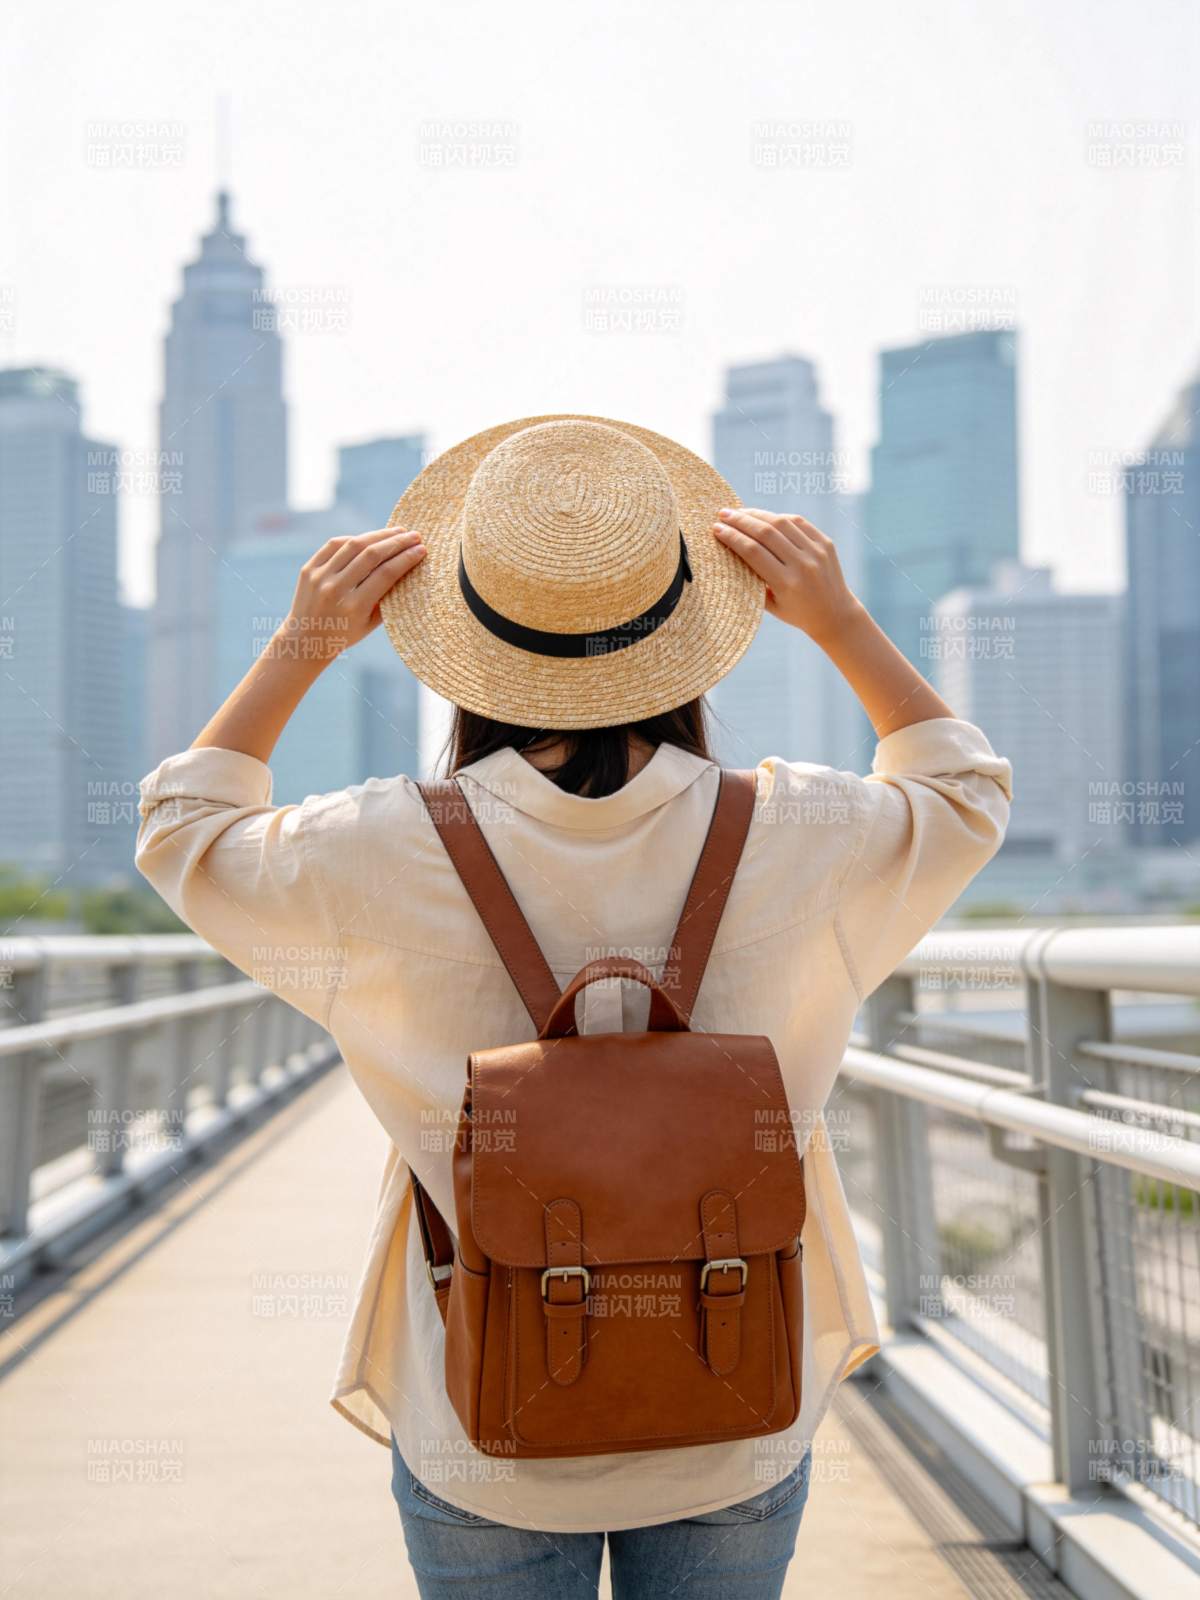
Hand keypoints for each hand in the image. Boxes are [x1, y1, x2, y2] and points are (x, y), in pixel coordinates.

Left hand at [282, 526, 425, 660]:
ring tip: (396, 532)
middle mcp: (335, 589)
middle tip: (414, 535)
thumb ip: (387, 598)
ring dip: (378, 535)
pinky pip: (334, 545)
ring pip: (353, 544)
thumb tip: (408, 568)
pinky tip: (370, 537)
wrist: (304, 640)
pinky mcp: (308, 569)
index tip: (422, 550)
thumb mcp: (370, 624)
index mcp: (354, 607)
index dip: (406, 559)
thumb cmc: (344, 634)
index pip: (386, 574)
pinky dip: (354, 539)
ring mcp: (319, 577)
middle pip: (371, 555)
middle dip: (396, 542)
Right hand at [713, 507, 862, 644]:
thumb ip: (752, 580)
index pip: (753, 551)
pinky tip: (765, 517)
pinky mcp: (826, 543)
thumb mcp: (771, 605)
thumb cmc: (797, 613)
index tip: (716, 529)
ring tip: (741, 512)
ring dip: (757, 514)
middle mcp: (803, 565)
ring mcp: (817, 552)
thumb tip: (731, 550)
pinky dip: (779, 518)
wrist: (836, 615)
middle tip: (723, 514)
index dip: (732, 537)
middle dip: (740, 520)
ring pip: (782, 522)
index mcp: (786, 583)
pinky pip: (798, 523)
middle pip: (765, 532)